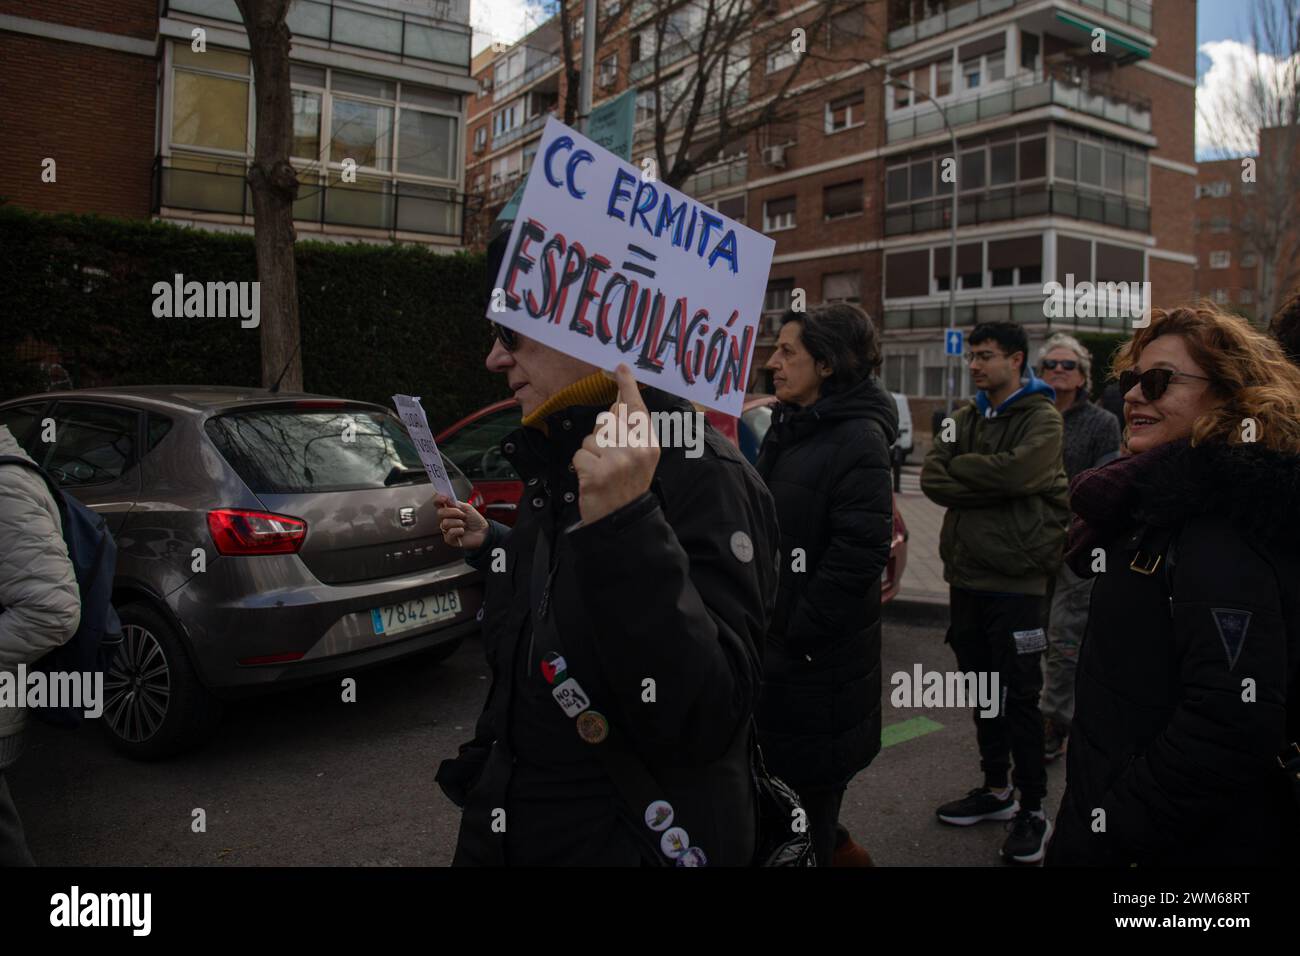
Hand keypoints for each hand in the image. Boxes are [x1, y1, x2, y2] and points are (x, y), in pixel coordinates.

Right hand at [435, 494, 489, 549]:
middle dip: (453, 512)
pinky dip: (459, 531)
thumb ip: (456, 503)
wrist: (482, 532)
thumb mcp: (467, 508)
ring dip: (458, 522)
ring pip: (445, 523)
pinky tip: (463, 531)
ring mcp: (446, 529)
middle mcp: (445, 519)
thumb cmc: (475, 520)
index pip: (437, 503)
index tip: (445, 498)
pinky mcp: (449, 539)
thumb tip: (447, 500)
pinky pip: (450, 532)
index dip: (438, 499)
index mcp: (448, 510)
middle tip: (462, 514)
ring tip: (464, 524)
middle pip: (440, 513)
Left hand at [571, 363, 659, 525]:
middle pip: (608, 420)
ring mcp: (617, 461)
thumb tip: (616, 404)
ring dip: (591, 452)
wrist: (624, 522)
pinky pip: (580, 454)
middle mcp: (636, 449)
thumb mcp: (640, 458)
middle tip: (610, 458)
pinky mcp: (597, 473)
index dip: (627, 386)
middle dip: (602, 434)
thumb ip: (631, 432)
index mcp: (649, 444)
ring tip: (603, 470)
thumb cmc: (629, 486)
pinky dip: (582, 466)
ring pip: (591, 437)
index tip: (619, 367)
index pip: (636, 408)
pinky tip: (592, 479)